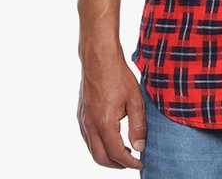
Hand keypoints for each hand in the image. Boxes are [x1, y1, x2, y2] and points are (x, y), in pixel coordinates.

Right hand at [77, 54, 146, 168]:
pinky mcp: (81, 114)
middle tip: (131, 161)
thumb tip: (140, 146)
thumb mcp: (135, 99)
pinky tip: (110, 137)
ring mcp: (83, 120)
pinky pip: (87, 138)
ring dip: (106, 156)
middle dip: (116, 165)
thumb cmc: (118, 75)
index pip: (117, 153)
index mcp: (104, 123)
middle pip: (100, 158)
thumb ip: (138, 125)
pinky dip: (98, 145)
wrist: (99, 57)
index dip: (129, 162)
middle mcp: (90, 125)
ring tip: (123, 151)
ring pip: (92, 149)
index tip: (140, 163)